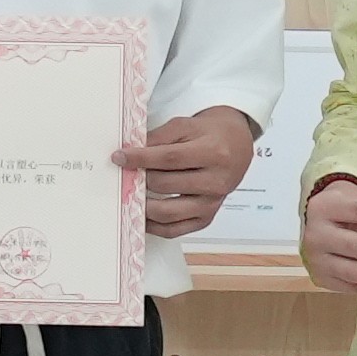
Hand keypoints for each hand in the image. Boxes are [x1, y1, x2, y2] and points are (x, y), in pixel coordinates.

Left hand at [115, 106, 261, 239]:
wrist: (237, 146)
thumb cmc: (210, 135)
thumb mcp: (186, 125)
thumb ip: (158, 138)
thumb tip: (131, 152)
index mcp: (213, 153)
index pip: (169, 158)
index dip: (141, 158)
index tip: (120, 157)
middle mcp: (215, 182)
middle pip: (166, 185)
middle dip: (140, 179)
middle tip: (124, 174)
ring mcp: (212, 203)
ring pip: (168, 212)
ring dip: (143, 204)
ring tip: (130, 193)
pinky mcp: (206, 218)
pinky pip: (175, 230)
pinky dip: (154, 226)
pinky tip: (142, 214)